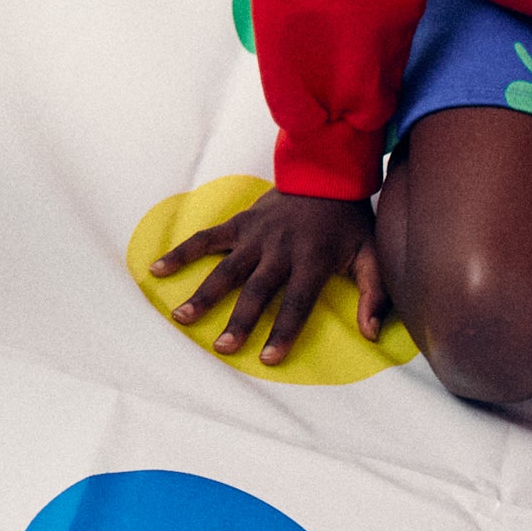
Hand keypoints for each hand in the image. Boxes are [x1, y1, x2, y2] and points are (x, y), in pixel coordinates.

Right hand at [150, 190, 384, 363]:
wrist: (327, 172)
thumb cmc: (349, 222)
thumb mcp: (372, 255)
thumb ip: (373, 294)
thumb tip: (371, 334)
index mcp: (313, 260)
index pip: (297, 303)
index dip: (283, 331)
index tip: (269, 358)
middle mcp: (281, 249)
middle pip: (257, 291)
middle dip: (239, 321)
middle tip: (223, 348)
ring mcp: (256, 235)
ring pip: (226, 269)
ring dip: (204, 294)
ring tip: (182, 318)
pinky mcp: (240, 223)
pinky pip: (207, 239)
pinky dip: (182, 253)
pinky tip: (158, 270)